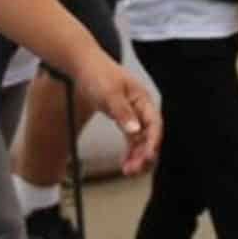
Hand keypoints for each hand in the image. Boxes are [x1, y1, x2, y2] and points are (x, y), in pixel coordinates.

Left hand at [72, 56, 161, 175]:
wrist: (83, 66)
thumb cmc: (98, 74)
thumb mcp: (109, 93)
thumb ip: (122, 112)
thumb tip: (135, 130)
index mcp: (143, 99)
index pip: (154, 123)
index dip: (153, 141)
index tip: (148, 156)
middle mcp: (141, 108)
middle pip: (149, 135)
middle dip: (144, 154)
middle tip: (133, 170)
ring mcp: (133, 114)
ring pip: (140, 140)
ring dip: (136, 156)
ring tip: (128, 172)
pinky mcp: (124, 119)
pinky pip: (131, 139)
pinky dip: (129, 151)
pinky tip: (124, 164)